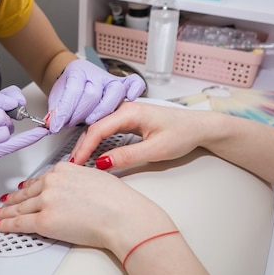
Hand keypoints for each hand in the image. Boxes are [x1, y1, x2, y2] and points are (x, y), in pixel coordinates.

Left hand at [0, 162, 174, 254]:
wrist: (122, 215)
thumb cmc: (117, 200)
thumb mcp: (95, 177)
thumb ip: (77, 181)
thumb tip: (71, 190)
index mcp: (63, 169)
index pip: (40, 179)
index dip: (28, 187)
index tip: (21, 189)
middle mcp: (52, 182)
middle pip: (27, 193)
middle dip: (13, 199)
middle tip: (4, 202)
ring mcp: (46, 201)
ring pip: (20, 207)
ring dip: (6, 212)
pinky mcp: (44, 221)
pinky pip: (20, 223)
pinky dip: (6, 224)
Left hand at [46, 59, 145, 132]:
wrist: (73, 74)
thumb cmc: (67, 86)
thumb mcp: (56, 97)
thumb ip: (55, 111)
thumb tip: (51, 126)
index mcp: (77, 72)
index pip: (72, 92)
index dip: (64, 111)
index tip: (56, 126)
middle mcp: (96, 74)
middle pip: (93, 94)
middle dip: (80, 114)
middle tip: (71, 123)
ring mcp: (110, 79)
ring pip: (114, 92)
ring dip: (102, 111)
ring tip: (91, 121)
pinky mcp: (122, 84)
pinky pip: (134, 82)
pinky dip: (135, 89)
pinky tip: (130, 98)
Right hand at [70, 101, 206, 168]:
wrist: (200, 127)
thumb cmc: (183, 133)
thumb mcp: (156, 149)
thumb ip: (128, 156)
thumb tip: (103, 163)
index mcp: (130, 112)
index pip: (98, 129)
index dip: (85, 148)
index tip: (77, 163)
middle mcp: (126, 109)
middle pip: (94, 127)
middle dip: (82, 146)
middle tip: (73, 165)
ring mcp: (127, 113)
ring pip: (99, 127)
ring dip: (88, 143)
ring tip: (79, 160)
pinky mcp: (129, 119)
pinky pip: (106, 128)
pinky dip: (97, 140)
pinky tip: (93, 151)